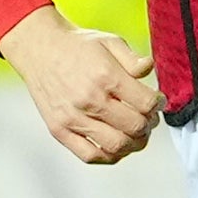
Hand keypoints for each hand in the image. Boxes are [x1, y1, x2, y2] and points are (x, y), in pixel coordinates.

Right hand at [0, 5, 159, 163]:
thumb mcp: (109, 42)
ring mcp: (73, 118)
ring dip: (134, 143)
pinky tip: (116, 146)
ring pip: (117, 145)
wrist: (39, 49)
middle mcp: (90, 99)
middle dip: (149, 124)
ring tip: (136, 133)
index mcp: (105, 76)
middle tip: (148, 118)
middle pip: (135, 126)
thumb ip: (132, 59)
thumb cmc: (76, 46)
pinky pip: (90, 155)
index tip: (157, 101)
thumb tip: (149, 70)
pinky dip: (109, 156)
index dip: (158, 104)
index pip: (146, 103)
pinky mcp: (59, 130)